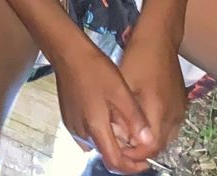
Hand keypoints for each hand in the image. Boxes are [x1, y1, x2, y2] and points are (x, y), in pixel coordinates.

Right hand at [50, 33, 153, 173]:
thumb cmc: (94, 69)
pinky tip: (107, 113)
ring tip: (124, 121)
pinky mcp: (69, 118)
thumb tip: (147, 141)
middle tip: (138, 135)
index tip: (145, 162)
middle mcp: (81, 132)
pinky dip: (100, 130)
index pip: (114, 162)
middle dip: (124, 151)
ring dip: (112, 139)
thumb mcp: (120, 92)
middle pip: (106, 152)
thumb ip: (134, 119)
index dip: (131, 167)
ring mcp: (72, 126)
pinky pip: (88, 132)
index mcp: (95, 127)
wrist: (68, 53)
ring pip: (97, 142)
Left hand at [118, 27, 187, 163]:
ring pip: (167, 137)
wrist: (160, 37)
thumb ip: (125, 114)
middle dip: (141, 150)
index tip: (119, 149)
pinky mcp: (183, 104)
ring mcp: (181, 110)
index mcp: (159, 112)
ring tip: (131, 133)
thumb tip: (120, 137)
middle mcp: (175, 116)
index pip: (150, 148)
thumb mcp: (125, 85)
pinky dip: (158, 130)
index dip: (134, 154)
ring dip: (150, 140)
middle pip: (160, 146)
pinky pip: (172, 126)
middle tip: (123, 144)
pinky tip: (144, 121)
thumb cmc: (139, 58)